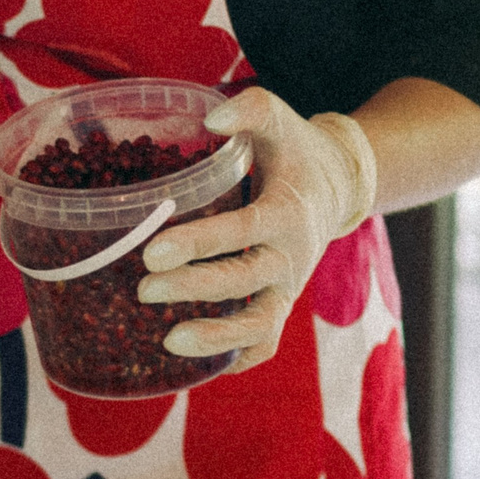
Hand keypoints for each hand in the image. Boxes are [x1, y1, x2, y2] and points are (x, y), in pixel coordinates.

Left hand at [135, 88, 377, 370]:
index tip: (154, 252)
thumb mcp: (277, 119)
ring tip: (169, 343)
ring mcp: (287, 286)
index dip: (199, 244)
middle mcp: (291, 255)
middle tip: (144, 289)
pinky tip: (200, 368)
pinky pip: (265, 343)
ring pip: (259, 324)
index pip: (242, 231)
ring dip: (217, 337)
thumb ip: (249, 110)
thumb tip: (210, 118)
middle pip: (244, 280)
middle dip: (194, 288)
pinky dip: (238, 358)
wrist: (335, 185)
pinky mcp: (280, 305)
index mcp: (286, 210)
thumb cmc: (291, 150)